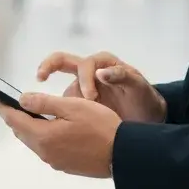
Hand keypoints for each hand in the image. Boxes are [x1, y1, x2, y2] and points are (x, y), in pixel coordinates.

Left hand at [0, 93, 120, 177]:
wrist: (123, 154)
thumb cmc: (100, 126)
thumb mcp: (73, 106)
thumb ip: (45, 102)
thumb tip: (21, 100)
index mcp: (43, 135)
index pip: (14, 120)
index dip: (3, 107)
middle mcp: (44, 151)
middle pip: (21, 132)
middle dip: (15, 117)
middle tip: (15, 102)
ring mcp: (54, 161)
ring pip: (33, 141)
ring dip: (29, 127)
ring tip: (34, 111)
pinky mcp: (65, 165)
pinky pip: (46, 148)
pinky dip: (42, 135)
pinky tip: (53, 127)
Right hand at [36, 51, 165, 123]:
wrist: (148, 119)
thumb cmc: (144, 98)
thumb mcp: (138, 86)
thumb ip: (122, 76)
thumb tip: (101, 73)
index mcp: (103, 63)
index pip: (84, 64)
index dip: (84, 79)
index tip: (90, 98)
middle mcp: (90, 71)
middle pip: (61, 62)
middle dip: (48, 67)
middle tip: (40, 79)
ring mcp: (84, 87)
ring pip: (64, 89)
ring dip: (62, 103)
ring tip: (70, 122)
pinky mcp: (81, 104)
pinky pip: (66, 105)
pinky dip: (61, 113)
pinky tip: (63, 126)